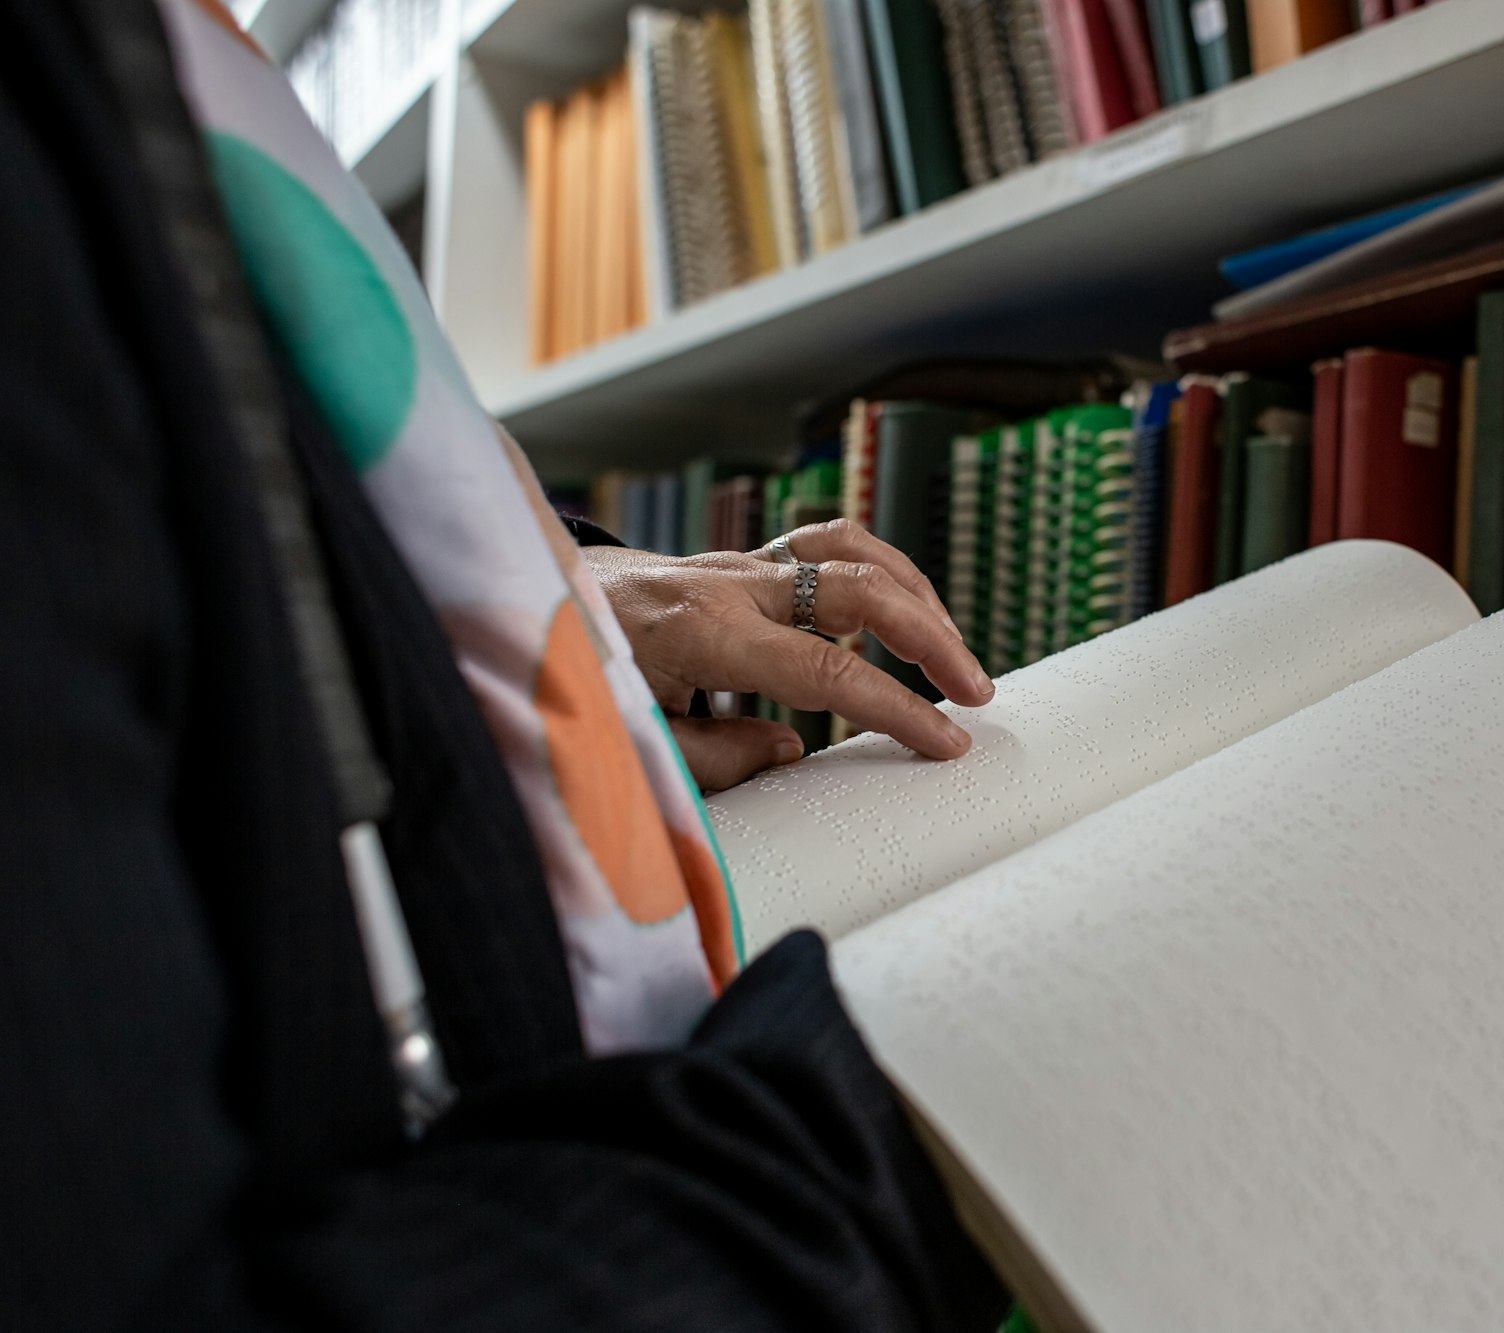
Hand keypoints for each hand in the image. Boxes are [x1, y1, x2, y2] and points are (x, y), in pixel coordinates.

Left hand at [583, 519, 994, 790]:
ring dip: (916, 596)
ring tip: (954, 651)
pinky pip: (826, 544)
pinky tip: (902, 608)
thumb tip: (793, 751)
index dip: (896, 709)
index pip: (825, 670)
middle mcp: (727, 583)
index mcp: (700, 631)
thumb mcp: (630, 736)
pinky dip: (875, 569)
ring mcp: (737, 561)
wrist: (522, 602)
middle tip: (978, 693)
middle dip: (932, 639)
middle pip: (860, 589)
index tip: (948, 742)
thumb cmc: (570, 673)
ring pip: (853, 553)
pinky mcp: (741, 558)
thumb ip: (713, 755)